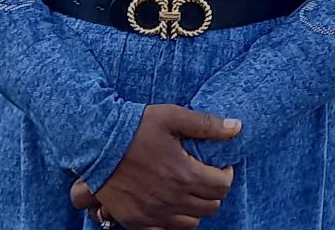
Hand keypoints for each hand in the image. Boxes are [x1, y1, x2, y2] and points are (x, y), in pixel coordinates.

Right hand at [70, 105, 241, 228]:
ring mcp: (154, 214)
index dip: (226, 175)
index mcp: (184, 174)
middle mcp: (172, 200)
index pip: (222, 187)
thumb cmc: (136, 126)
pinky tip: (169, 202)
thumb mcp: (173, 116)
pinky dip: (173, 221)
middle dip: (214, 191)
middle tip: (206, 176)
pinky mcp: (137, 222)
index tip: (221, 166)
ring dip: (196, 208)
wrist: (98, 143)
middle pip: (210, 208)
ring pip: (191, 224)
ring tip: (189, 189)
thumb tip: (236, 127)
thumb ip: (206, 124)